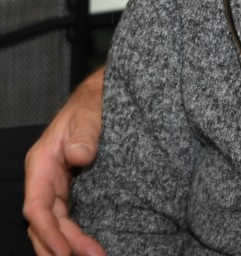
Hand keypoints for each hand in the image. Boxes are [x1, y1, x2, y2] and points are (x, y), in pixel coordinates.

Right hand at [23, 70, 105, 255]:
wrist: (100, 99)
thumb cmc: (90, 105)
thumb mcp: (87, 114)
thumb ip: (83, 133)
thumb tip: (78, 156)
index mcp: (42, 165)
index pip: (38, 207)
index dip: (49, 232)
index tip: (64, 251)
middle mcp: (46, 180)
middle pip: (46, 223)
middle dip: (62, 247)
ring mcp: (59, 187)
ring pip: (56, 224)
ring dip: (70, 246)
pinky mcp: (73, 190)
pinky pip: (70, 217)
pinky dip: (76, 235)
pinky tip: (90, 248)